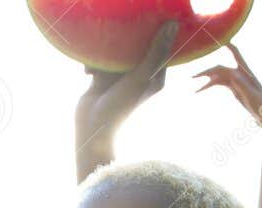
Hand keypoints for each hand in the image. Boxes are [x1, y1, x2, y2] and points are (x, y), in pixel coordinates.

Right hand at [75, 21, 178, 151]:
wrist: (92, 128)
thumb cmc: (121, 105)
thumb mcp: (141, 76)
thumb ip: (156, 51)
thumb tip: (173, 24)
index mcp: (155, 76)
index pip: (159, 47)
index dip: (153, 34)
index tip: (142, 26)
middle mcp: (140, 75)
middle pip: (136, 47)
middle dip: (124, 43)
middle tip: (115, 42)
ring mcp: (121, 77)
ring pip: (115, 52)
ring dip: (105, 54)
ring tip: (99, 66)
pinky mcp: (103, 78)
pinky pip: (100, 60)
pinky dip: (94, 63)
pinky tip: (88, 73)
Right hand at [194, 44, 261, 127]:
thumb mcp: (252, 95)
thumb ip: (242, 85)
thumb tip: (232, 74)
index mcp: (246, 72)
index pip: (235, 53)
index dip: (226, 45)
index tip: (216, 38)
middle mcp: (240, 74)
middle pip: (220, 68)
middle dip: (207, 71)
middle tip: (194, 77)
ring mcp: (236, 81)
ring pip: (218, 76)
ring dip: (206, 79)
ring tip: (194, 84)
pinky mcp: (234, 88)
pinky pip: (219, 84)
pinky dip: (209, 86)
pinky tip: (199, 90)